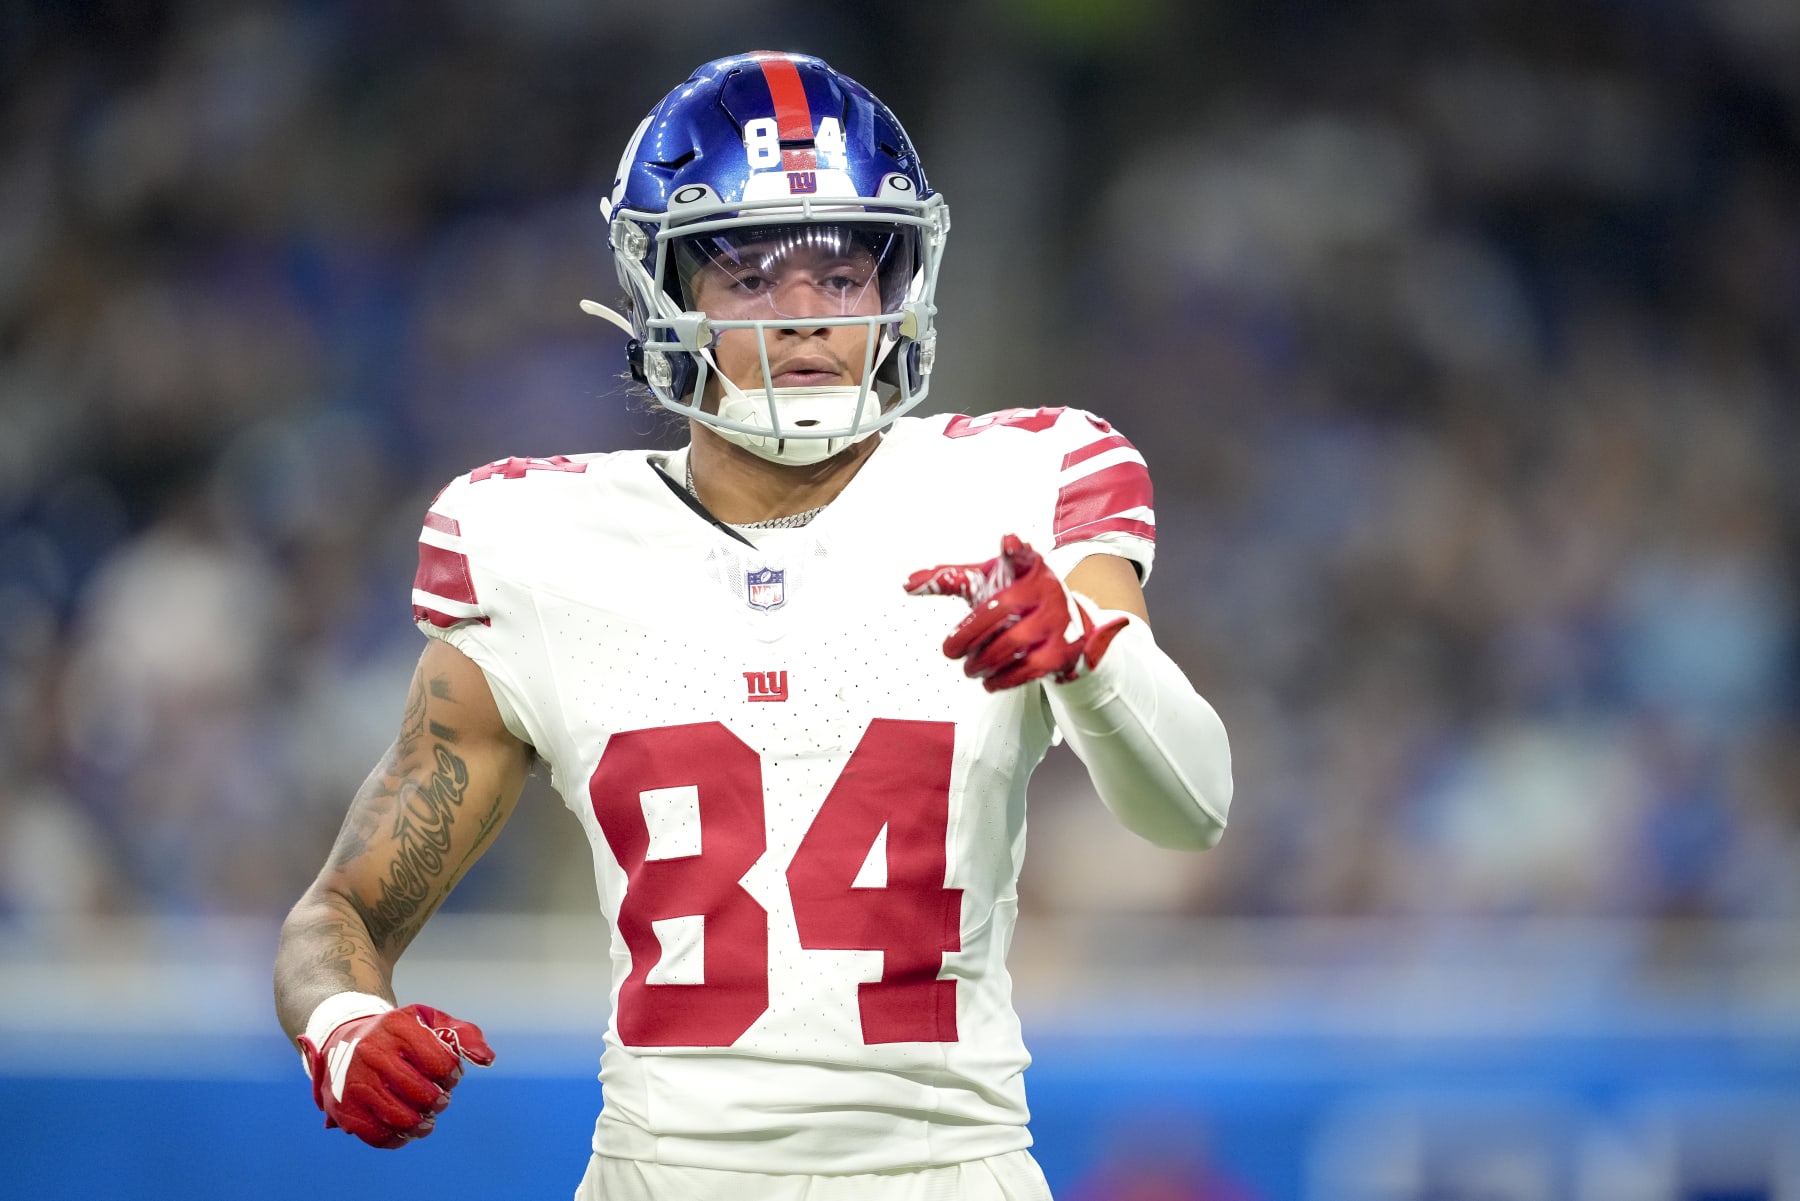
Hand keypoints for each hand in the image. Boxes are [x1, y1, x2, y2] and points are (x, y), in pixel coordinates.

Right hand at [299, 1004, 494, 1148]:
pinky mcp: (344, 1109)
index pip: (441, 1063)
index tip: (448, 1075)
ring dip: (423, 1124)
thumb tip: (486, 1059)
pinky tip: (405, 1129)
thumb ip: (463, 1035)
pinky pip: (379, 1136)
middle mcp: (373, 1053)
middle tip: (438, 1097)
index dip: (452, 1075)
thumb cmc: (396, 1034)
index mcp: (398, 1028)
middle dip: (439, 1100)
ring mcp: (356, 1082)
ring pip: (403, 1119)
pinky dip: (399, 1138)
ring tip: (425, 1117)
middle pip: (424, 1095)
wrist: (342, 1041)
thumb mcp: (429, 1021)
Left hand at [905, 534, 1127, 690]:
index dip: (1015, 549)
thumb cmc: (1015, 598)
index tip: (1008, 542)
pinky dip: (1001, 679)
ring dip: (981, 662)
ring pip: (1010, 645)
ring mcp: (1057, 620)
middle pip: (999, 611)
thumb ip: (948, 579)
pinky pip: (1026, 670)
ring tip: (970, 668)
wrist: (1063, 626)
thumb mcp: (986, 582)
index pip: (1022, 555)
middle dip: (968, 636)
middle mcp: (1045, 590)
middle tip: (950, 651)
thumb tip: (906, 583)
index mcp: (1026, 569)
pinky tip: (989, 680)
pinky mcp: (1061, 651)